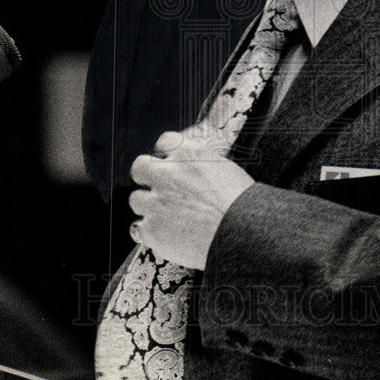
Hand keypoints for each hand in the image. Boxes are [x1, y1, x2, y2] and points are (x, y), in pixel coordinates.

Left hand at [128, 128, 253, 269]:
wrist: (243, 232)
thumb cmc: (243, 204)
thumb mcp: (225, 170)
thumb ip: (202, 167)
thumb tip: (194, 174)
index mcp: (188, 154)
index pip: (165, 141)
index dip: (167, 153)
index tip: (169, 162)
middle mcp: (168, 174)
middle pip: (140, 167)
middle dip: (146, 176)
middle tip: (158, 188)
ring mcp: (157, 201)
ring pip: (137, 200)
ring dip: (149, 207)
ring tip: (168, 218)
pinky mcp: (152, 229)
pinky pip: (142, 229)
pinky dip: (154, 235)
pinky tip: (171, 238)